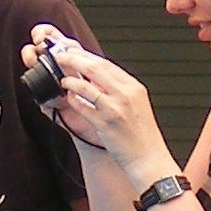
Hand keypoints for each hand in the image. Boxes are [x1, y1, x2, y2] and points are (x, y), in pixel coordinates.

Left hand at [32, 27, 164, 175]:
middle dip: (73, 60)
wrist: (149, 158)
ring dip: (71, 80)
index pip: (106, 64)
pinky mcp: (105, 124)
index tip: (74, 52)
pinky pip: (83, 107)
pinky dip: (73, 100)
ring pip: (86, 86)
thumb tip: (98, 78)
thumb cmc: (142, 135)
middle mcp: (125, 94)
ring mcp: (115, 109)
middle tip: (61, 57)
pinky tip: (69, 98)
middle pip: (94, 68)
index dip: (86, 56)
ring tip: (63, 79)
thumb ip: (120, 90)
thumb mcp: (136, 104)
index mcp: (134, 87)